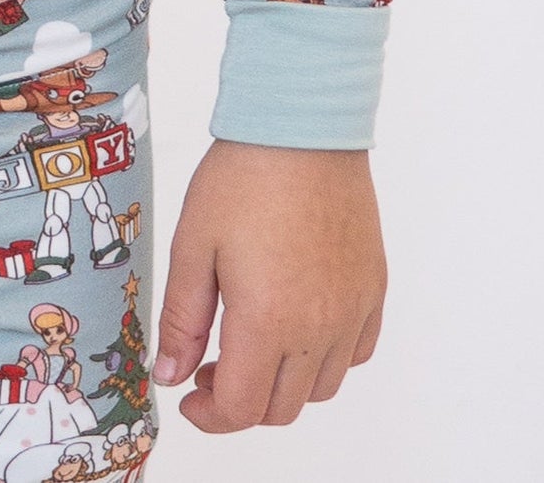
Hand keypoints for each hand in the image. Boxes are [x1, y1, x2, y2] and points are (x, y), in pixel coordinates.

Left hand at [154, 141, 384, 432]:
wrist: (302, 127)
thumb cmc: (242, 177)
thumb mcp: (193, 245)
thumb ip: (182, 319)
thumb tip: (170, 376)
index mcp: (268, 320)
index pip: (242, 409)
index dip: (209, 416)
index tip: (189, 397)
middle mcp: (319, 327)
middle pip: (282, 408)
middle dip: (240, 402)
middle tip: (210, 365)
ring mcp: (353, 311)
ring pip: (321, 387)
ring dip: (283, 384)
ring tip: (252, 343)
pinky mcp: (374, 289)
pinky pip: (356, 353)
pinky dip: (326, 358)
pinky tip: (297, 324)